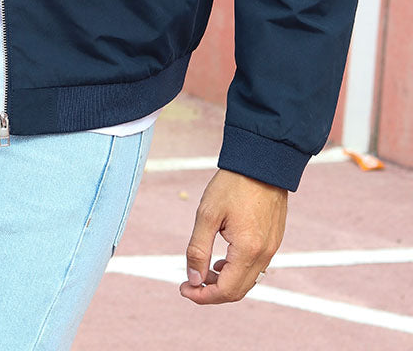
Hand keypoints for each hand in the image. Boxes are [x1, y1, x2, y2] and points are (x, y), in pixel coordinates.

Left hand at [180, 168, 286, 303]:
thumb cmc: (233, 183)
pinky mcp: (273, 240)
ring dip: (225, 282)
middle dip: (212, 292)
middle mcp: (264, 254)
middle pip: (238, 291)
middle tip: (190, 282)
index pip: (226, 291)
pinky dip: (237, 271)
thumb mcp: (207, 214)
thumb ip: (198, 249)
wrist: (262, 161)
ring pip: (248, 281)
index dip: (203, 296)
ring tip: (204, 269)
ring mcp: (272, 248)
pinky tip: (222, 260)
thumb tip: (193, 279)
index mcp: (248, 250)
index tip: (184, 289)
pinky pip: (256, 268)